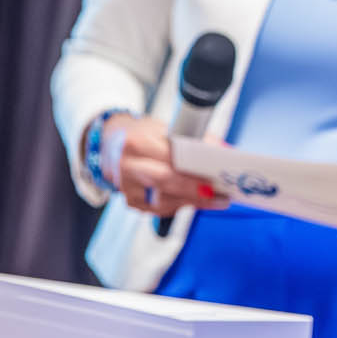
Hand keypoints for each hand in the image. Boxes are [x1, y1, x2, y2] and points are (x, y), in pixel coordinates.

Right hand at [98, 114, 227, 217]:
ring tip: (218, 198)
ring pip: (165, 201)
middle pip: (165, 181)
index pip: (168, 156)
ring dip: (194, 201)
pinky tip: (199, 201)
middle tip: (220, 192)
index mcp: (137, 143)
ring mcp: (128, 187)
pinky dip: (183, 204)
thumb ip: (191, 140)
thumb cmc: (144, 135)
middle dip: (195, 188)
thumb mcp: (165, 128)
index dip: (193, 164)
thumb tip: (222, 150)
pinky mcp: (133, 202)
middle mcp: (128, 167)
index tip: (216, 169)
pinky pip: (162, 209)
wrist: (114, 145)